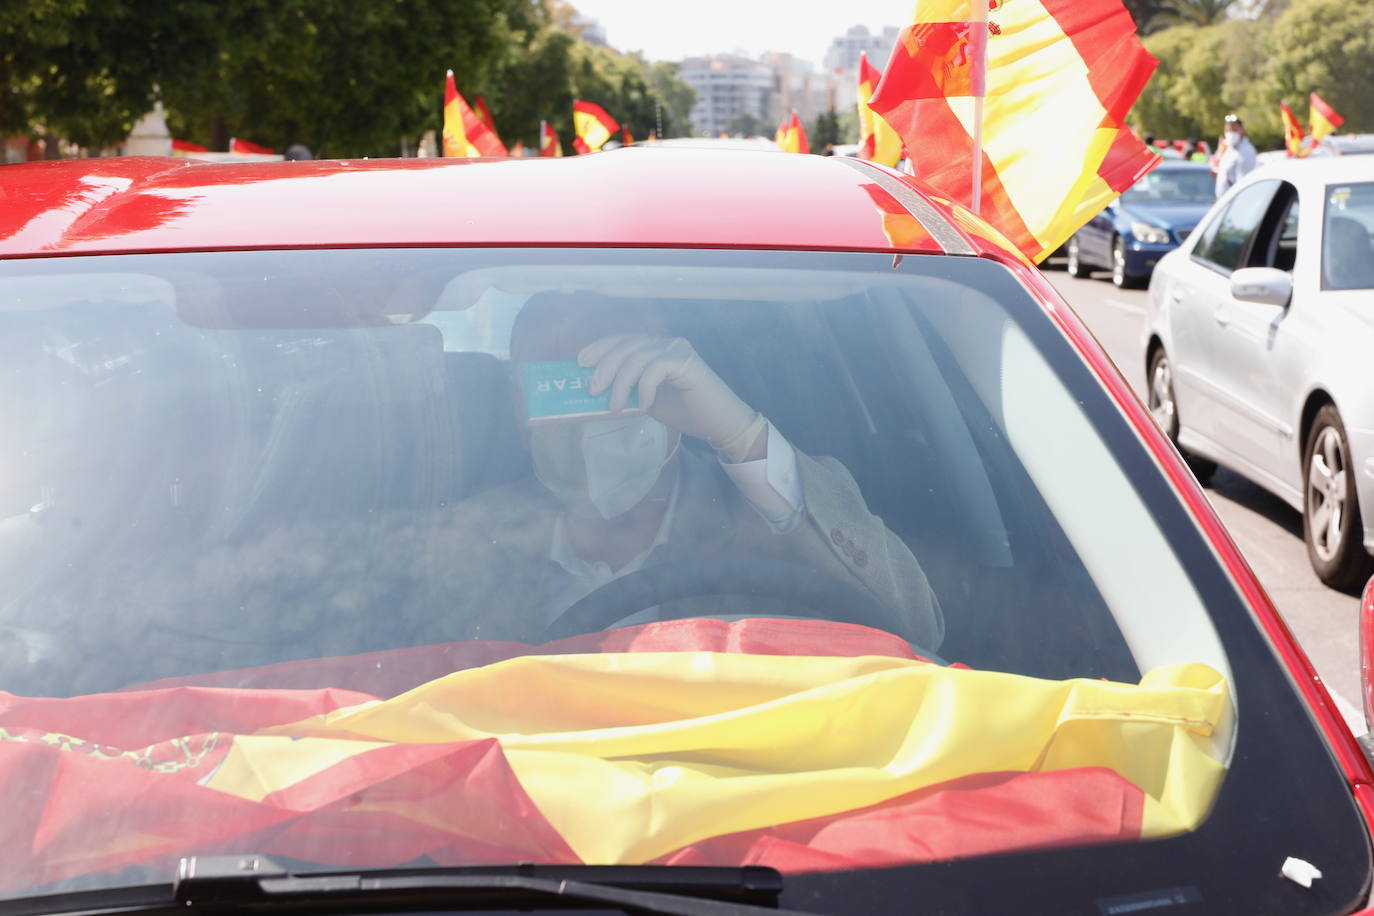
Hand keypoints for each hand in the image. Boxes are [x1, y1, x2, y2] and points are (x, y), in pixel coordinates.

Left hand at [579, 334, 764, 459]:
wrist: (718, 423)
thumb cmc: (685, 412)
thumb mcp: (646, 400)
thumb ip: (628, 390)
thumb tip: (596, 392)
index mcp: (655, 348)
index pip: (623, 340)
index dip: (600, 347)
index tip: (580, 362)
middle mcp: (665, 343)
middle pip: (626, 345)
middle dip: (604, 366)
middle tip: (592, 390)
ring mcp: (677, 350)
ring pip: (637, 357)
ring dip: (621, 383)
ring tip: (615, 407)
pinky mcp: (687, 362)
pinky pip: (656, 368)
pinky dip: (645, 387)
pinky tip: (644, 405)